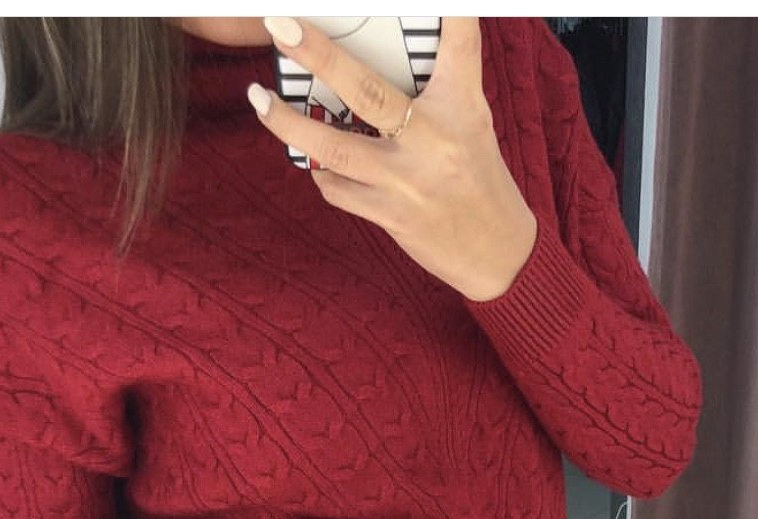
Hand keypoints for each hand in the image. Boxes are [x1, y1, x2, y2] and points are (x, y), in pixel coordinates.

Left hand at [249, 17, 537, 301]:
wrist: (498, 254)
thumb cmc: (479, 179)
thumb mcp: (471, 122)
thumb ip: (439, 86)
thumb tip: (383, 55)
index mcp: (461, 105)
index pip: (457, 40)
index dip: (448, 9)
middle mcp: (435, 138)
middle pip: (366, 89)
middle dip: (319, 55)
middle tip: (280, 26)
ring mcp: (409, 180)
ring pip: (335, 147)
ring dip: (289, 123)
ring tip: (259, 99)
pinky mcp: (393, 216)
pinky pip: (339, 190)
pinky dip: (322, 173)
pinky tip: (317, 162)